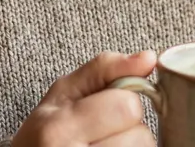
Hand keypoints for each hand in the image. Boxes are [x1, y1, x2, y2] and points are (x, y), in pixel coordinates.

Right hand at [12, 51, 156, 145]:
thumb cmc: (45, 133)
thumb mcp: (64, 93)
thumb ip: (105, 69)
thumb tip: (148, 58)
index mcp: (60, 127)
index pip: (127, 105)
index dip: (123, 103)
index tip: (106, 109)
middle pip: (141, 135)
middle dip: (129, 130)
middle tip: (104, 133)